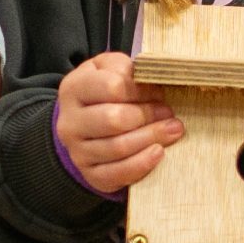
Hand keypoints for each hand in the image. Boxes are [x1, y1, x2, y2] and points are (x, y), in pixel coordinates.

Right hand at [54, 52, 175, 194]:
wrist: (83, 127)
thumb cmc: (103, 93)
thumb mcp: (108, 69)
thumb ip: (125, 68)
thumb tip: (149, 77)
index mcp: (73, 89)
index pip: (111, 87)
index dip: (141, 90)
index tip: (158, 92)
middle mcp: (70, 122)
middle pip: (114, 120)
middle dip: (148, 115)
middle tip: (169, 113)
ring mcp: (78, 151)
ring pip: (118, 148)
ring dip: (152, 138)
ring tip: (173, 130)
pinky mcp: (91, 175)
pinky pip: (117, 173)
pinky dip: (142, 164)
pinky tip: (159, 152)